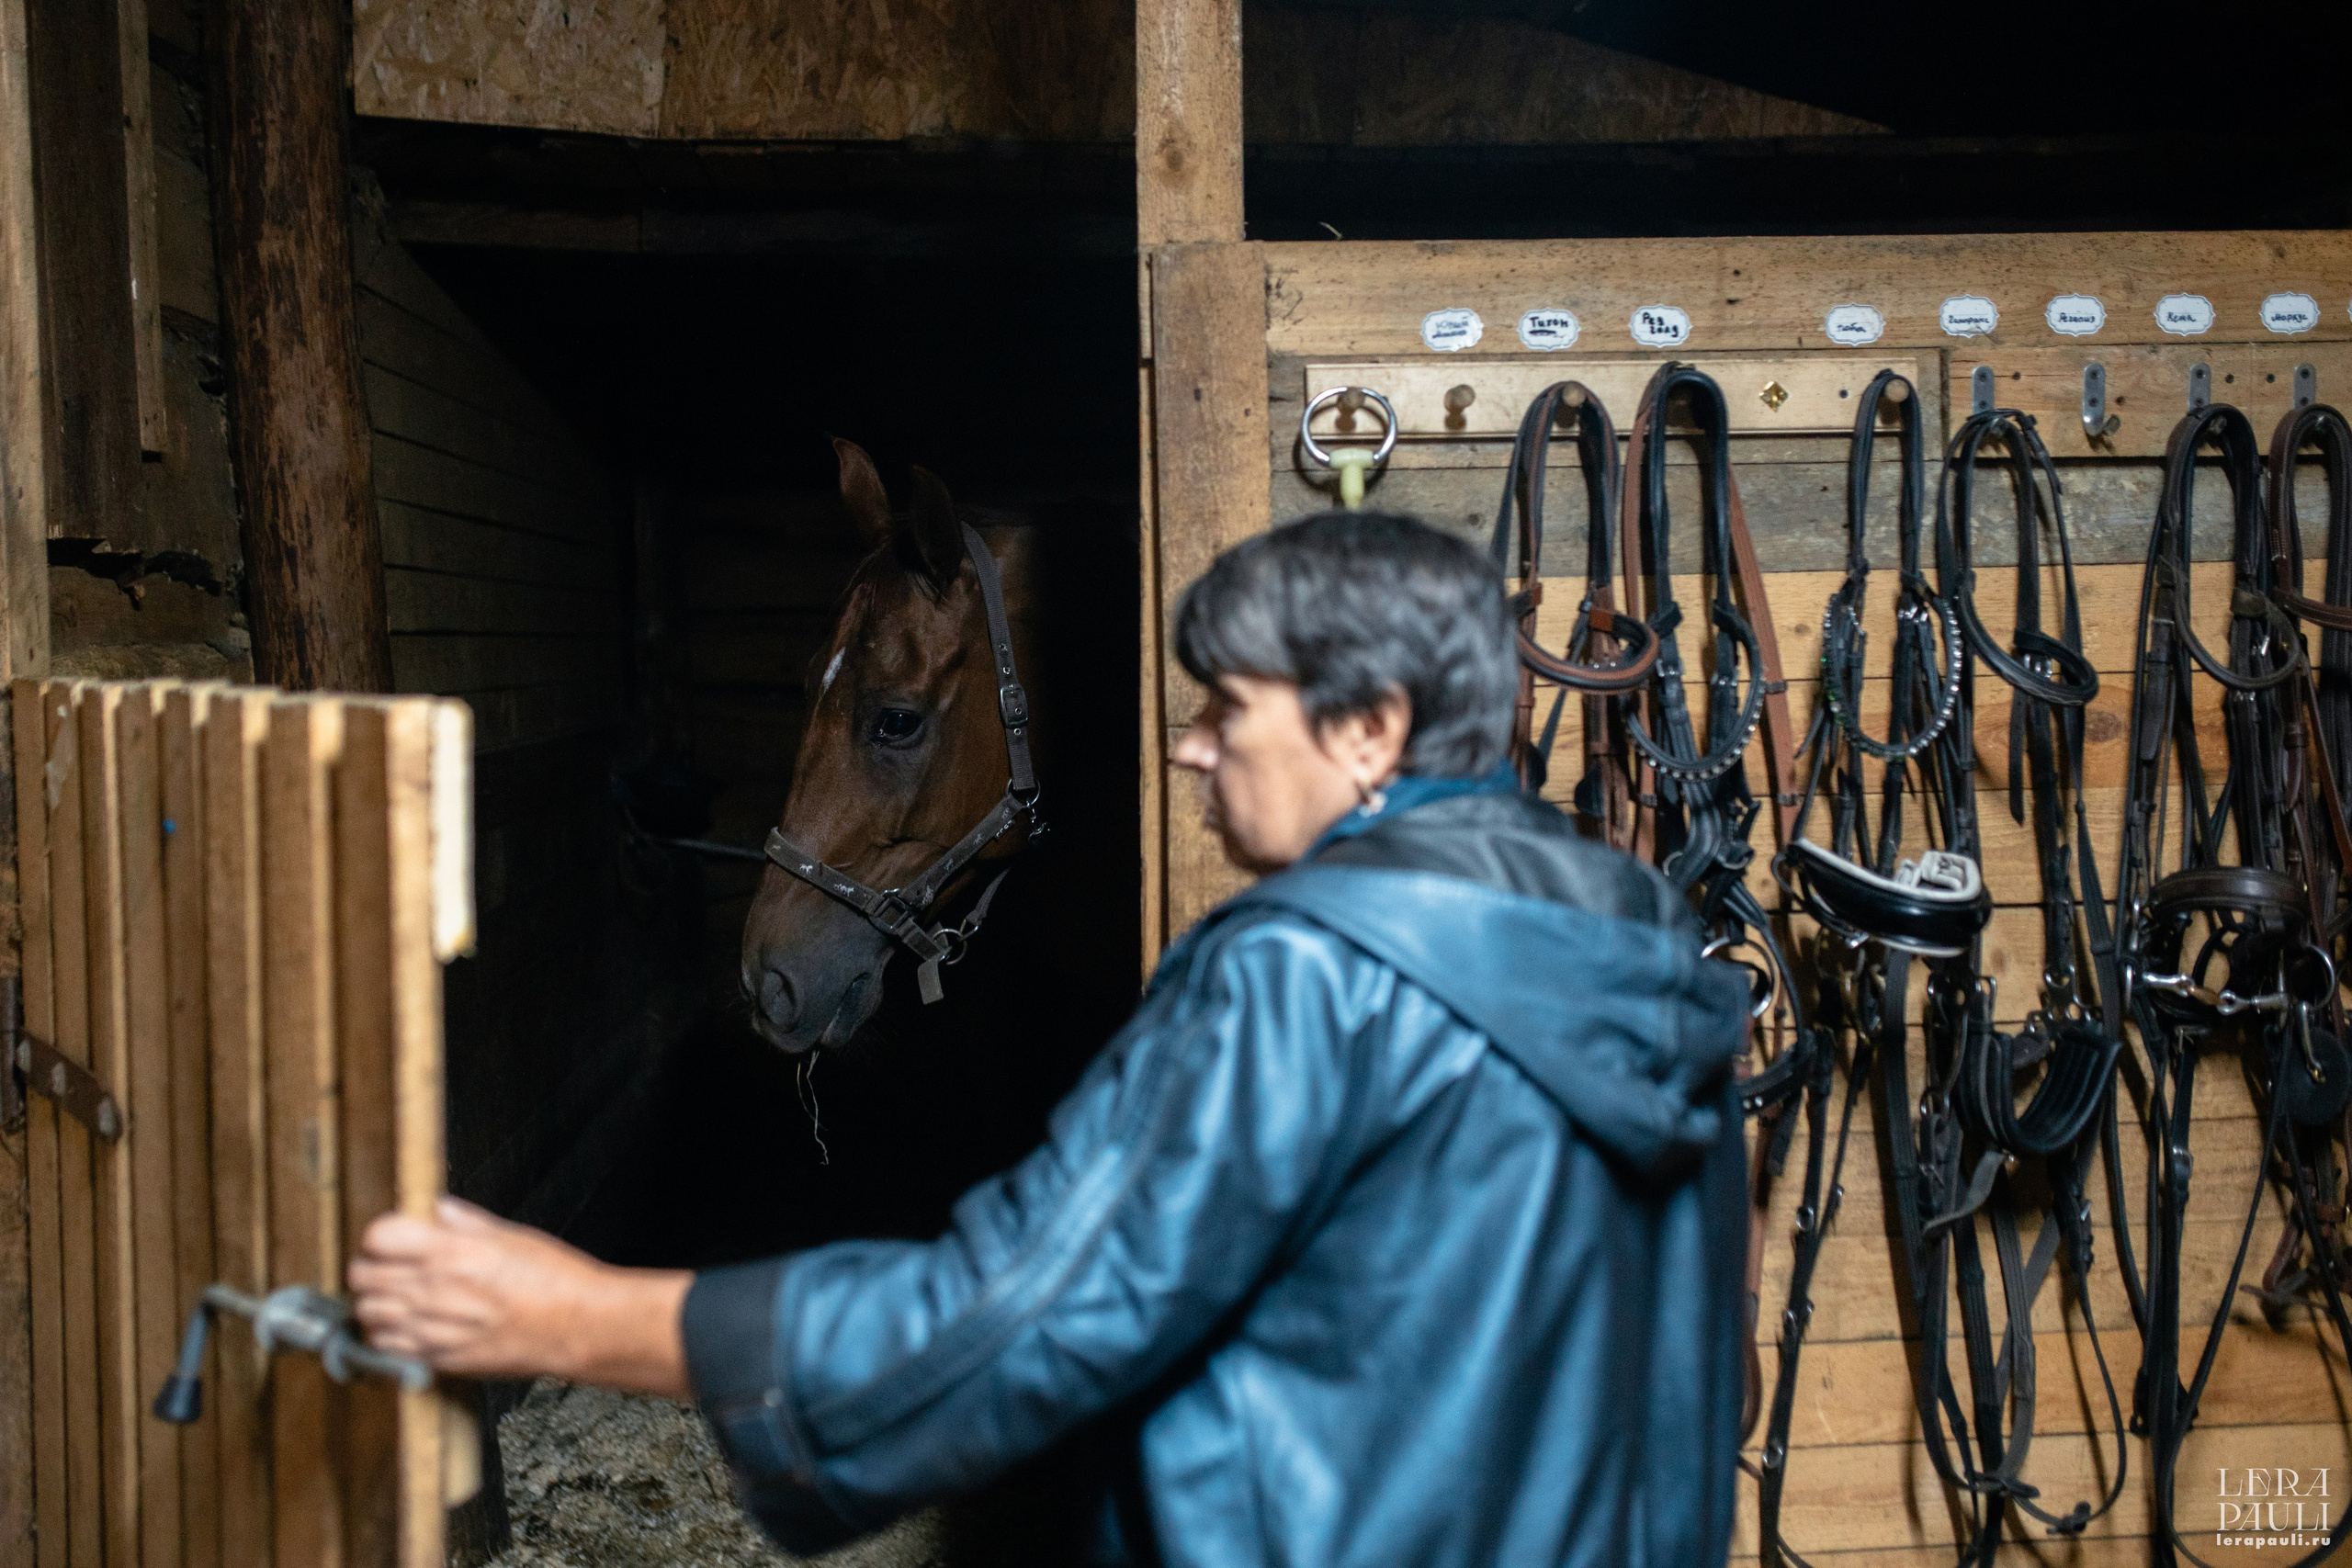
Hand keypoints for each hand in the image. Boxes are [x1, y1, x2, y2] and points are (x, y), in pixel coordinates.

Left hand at [349, 1196, 693, 1398]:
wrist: (577, 1327)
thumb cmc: (555, 1278)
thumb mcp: (512, 1234)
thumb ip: (465, 1222)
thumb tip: (436, 1208)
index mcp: (453, 1251)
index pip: (378, 1237)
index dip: (380, 1234)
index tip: (390, 1236)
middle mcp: (435, 1290)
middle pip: (363, 1277)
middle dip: (369, 1266)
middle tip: (386, 1264)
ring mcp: (433, 1328)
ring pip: (367, 1314)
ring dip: (374, 1302)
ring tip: (394, 1296)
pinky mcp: (438, 1358)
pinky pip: (386, 1348)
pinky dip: (385, 1335)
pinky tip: (404, 1325)